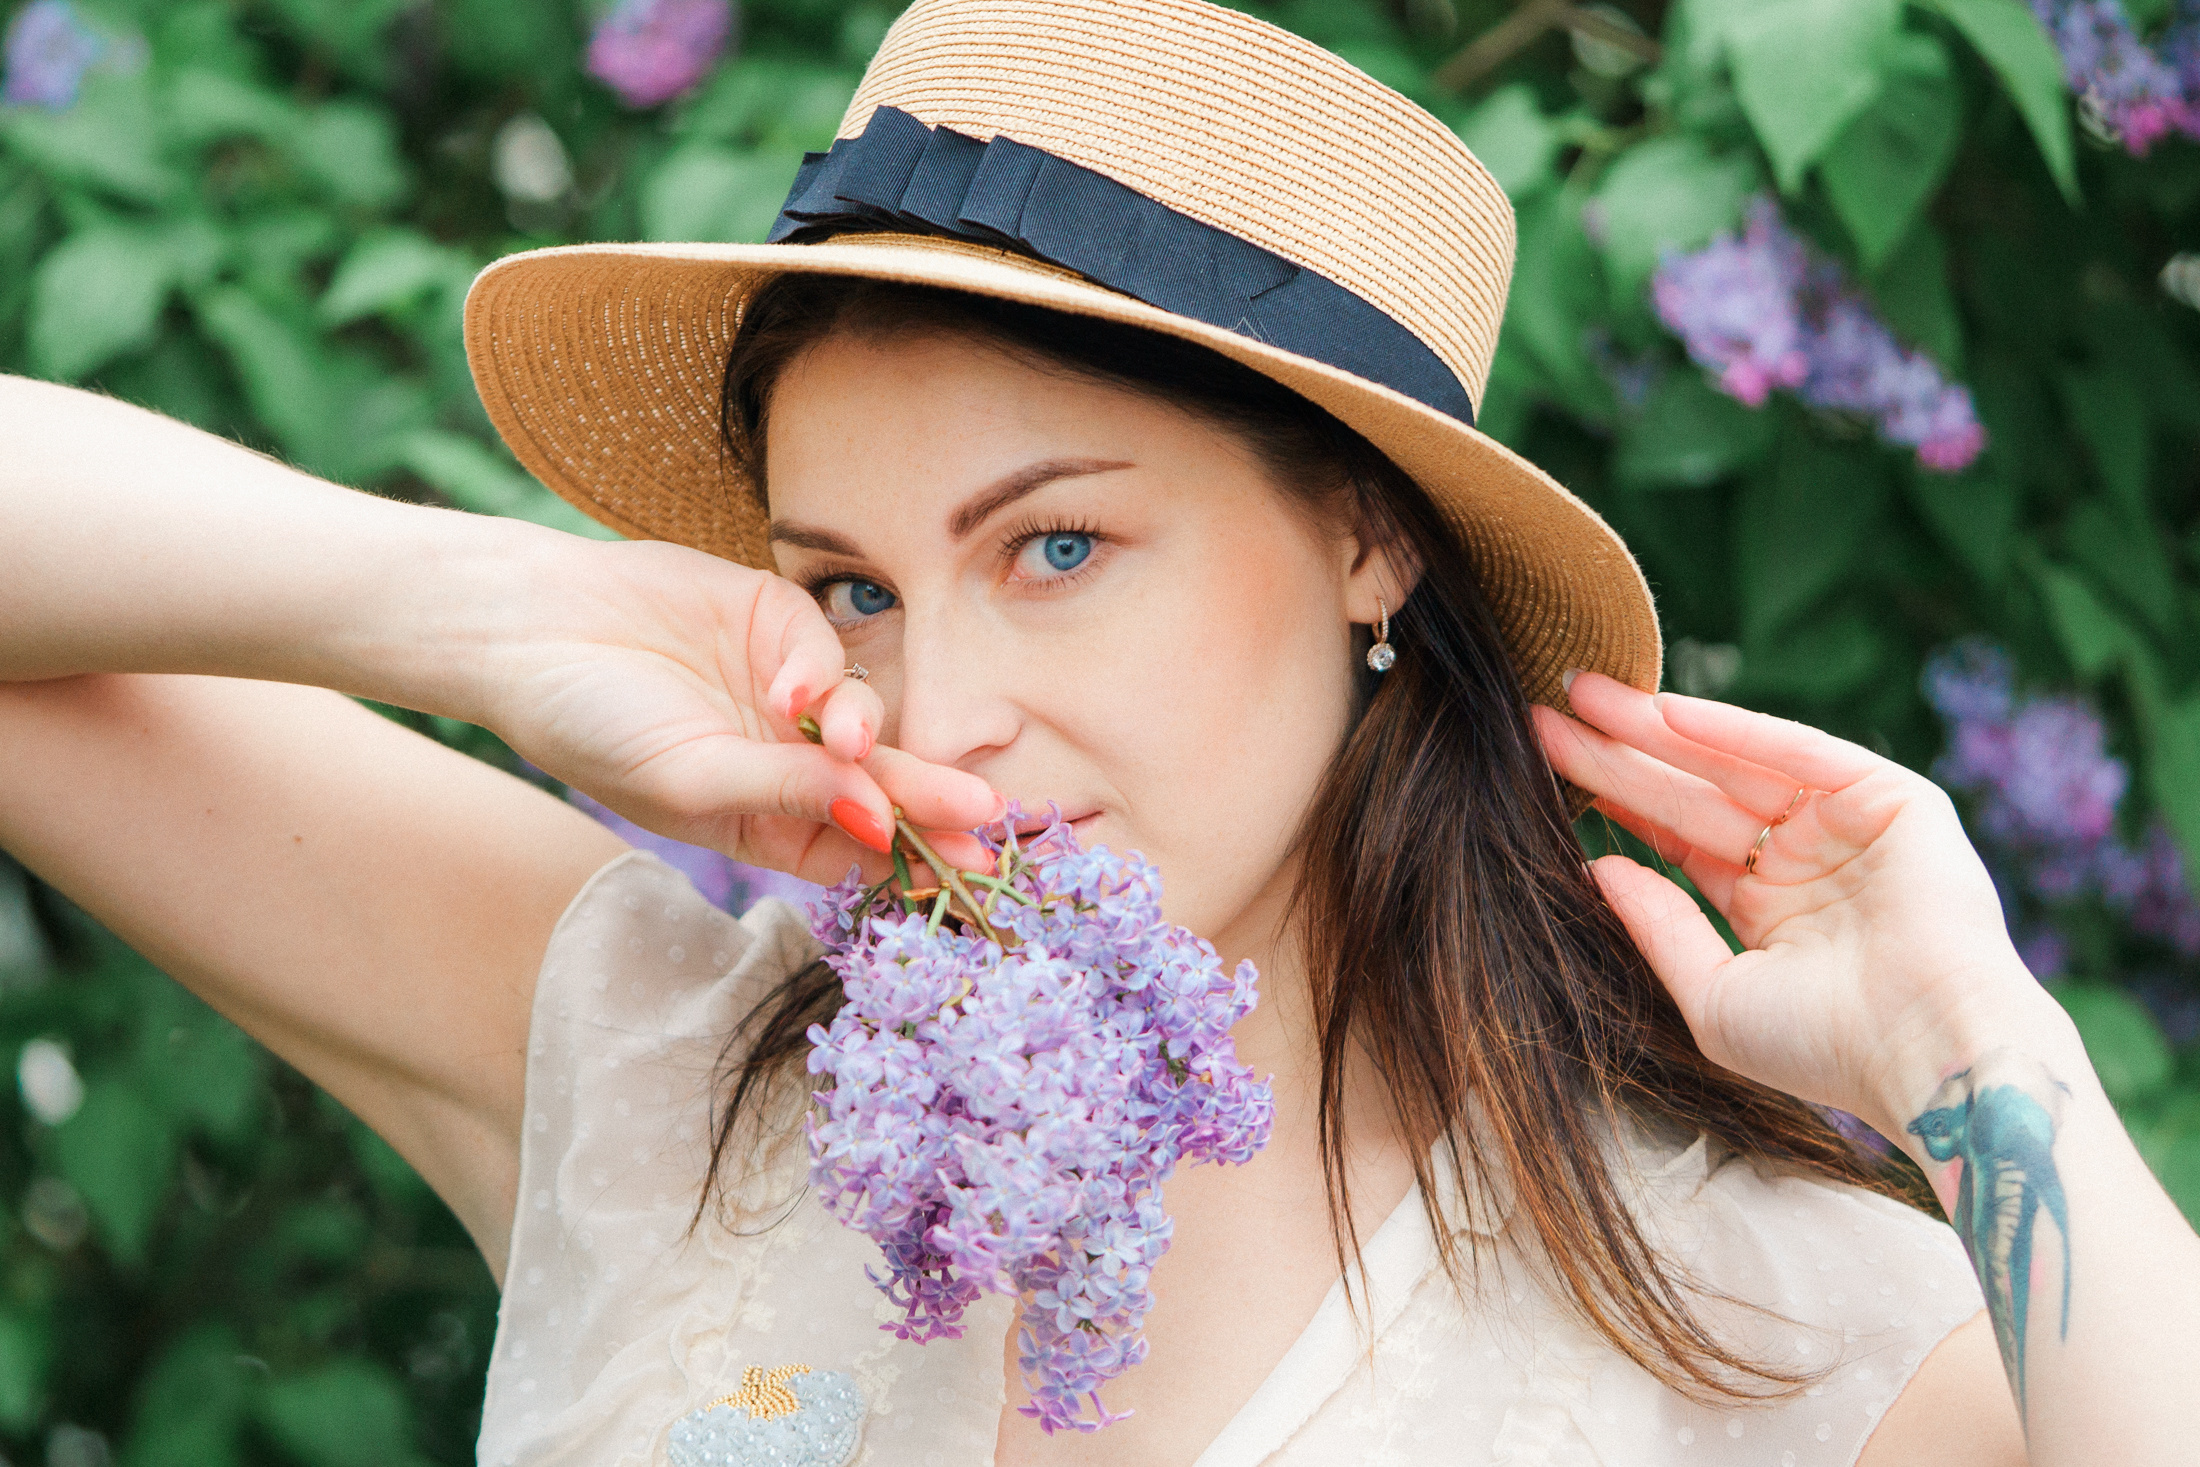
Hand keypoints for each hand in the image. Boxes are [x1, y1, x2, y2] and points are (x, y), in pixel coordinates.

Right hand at [462, 536, 1000, 884]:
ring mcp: (786, 692)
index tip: (963, 874)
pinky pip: (829, 651)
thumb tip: (880, 823)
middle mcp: (785, 761)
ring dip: (871, 735)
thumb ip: (788, 799)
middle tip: (987, 820)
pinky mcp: (779, 624)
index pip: (855, 849)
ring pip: (866, 719)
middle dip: (932, 804)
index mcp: (764, 823)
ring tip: (848, 740)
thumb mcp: (690, 781)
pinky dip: (821, 671)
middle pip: (881, 786)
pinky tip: (787, 687)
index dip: (909, 860)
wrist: (528, 631)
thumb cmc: (592, 726)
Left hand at [1533, 670, 2065, 1143]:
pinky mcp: (1891, 799)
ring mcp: (1849, 828)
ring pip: (1733, 765)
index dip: (1616, 802)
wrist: (1929, 1052)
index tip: (1547, 769)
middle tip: (1541, 715)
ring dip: (1658, 729)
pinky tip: (1664, 710)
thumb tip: (1595, 867)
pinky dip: (1733, 729)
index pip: (1678, 842)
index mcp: (1771, 914)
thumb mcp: (1714, 995)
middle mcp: (1809, 863)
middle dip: (1618, 756)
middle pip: (1692, 796)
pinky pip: (1797, 751)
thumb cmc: (1826, 1048)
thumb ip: (1659, 927)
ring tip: (1581, 695)